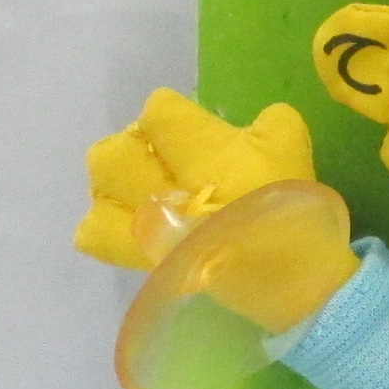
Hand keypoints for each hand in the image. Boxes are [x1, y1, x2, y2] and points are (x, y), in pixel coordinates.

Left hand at [77, 90, 358, 329]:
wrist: (285, 278)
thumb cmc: (289, 208)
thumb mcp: (289, 149)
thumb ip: (268, 125)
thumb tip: (253, 122)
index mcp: (199, 148)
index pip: (158, 110)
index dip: (170, 116)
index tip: (188, 130)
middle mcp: (161, 183)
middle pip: (111, 154)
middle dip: (129, 151)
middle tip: (155, 161)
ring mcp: (145, 224)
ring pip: (99, 194)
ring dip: (112, 187)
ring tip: (137, 192)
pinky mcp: (140, 257)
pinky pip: (99, 238)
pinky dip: (107, 227)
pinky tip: (132, 224)